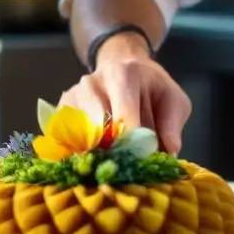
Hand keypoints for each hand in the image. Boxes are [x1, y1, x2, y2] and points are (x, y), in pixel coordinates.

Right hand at [57, 34, 190, 154]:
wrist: (123, 66)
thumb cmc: (150, 87)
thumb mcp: (173, 99)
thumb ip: (172, 124)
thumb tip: (167, 153)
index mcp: (121, 74)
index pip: (122, 117)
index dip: (131, 145)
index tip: (140, 162)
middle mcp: (91, 83)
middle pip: (98, 131)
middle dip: (114, 153)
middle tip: (127, 168)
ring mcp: (72, 97)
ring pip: (81, 140)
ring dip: (98, 155)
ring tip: (114, 159)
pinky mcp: (60, 112)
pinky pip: (66, 142)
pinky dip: (81, 156)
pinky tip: (95, 159)